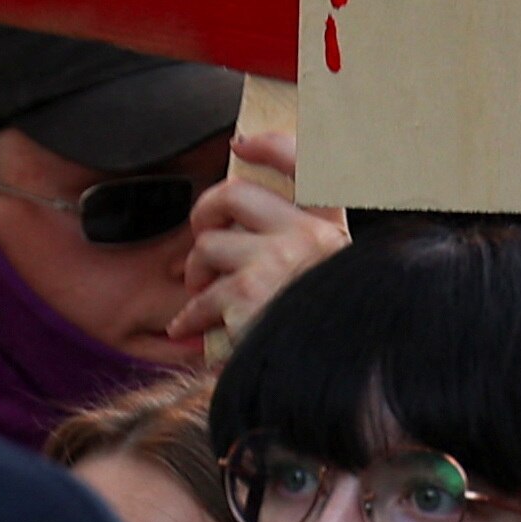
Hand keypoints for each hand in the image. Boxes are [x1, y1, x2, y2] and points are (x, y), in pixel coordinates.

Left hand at [170, 130, 341, 350]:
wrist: (332, 378)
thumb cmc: (323, 332)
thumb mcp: (331, 280)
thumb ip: (303, 248)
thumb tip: (245, 230)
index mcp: (330, 229)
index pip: (304, 163)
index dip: (269, 145)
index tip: (243, 143)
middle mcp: (307, 236)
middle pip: (234, 194)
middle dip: (205, 212)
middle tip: (204, 235)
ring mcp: (275, 261)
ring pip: (208, 246)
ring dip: (197, 272)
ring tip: (203, 293)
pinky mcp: (246, 294)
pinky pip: (199, 298)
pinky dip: (189, 318)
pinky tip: (188, 330)